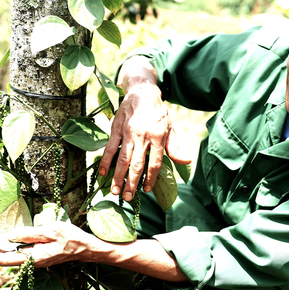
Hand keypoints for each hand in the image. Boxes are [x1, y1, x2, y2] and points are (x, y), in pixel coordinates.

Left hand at [0, 221, 94, 267]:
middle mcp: (30, 261)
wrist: (84, 248)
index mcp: (33, 258)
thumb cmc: (70, 239)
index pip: (5, 259)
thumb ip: (30, 233)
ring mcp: (32, 258)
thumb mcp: (51, 231)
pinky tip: (0, 233)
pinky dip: (5, 241)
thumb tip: (11, 235)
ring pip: (8, 252)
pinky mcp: (35, 254)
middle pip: (3, 254)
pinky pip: (16, 249)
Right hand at [98, 57, 191, 201]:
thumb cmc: (157, 113)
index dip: (150, 178)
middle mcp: (143, 136)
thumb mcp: (170, 128)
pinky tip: (102, 173)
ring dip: (118, 176)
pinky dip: (105, 161)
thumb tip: (186, 161)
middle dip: (132, 183)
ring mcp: (128, 133)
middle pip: (137, 164)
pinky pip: (110, 147)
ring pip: (122, 159)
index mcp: (158, 137)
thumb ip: (175, 147)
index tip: (146, 190)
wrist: (142, 92)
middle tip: (128, 197)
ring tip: (115, 191)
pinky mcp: (116, 129)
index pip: (154, 163)